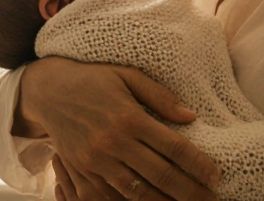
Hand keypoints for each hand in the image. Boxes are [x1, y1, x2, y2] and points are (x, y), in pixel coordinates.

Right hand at [18, 56, 220, 200]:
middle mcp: (113, 143)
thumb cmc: (93, 79)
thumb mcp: (127, 76)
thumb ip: (160, 96)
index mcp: (129, 118)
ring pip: (137, 193)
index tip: (216, 176)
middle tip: (212, 200)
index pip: (173, 147)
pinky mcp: (81, 173)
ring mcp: (95, 162)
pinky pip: (109, 198)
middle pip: (161, 175)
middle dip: (191, 192)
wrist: (47, 91)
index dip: (198, 165)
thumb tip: (191, 117)